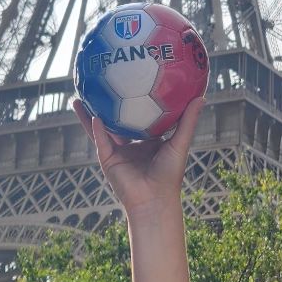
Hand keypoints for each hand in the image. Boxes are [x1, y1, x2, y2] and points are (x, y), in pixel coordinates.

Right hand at [73, 94, 204, 222]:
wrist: (154, 199)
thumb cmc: (170, 174)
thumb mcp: (179, 143)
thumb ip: (187, 121)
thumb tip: (201, 97)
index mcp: (149, 140)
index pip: (140, 116)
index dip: (135, 100)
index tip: (132, 82)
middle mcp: (131, 144)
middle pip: (117, 120)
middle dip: (108, 105)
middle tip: (101, 84)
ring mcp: (118, 151)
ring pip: (101, 128)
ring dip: (90, 114)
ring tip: (80, 98)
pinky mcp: (108, 159)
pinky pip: (99, 140)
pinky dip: (95, 129)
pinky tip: (91, 114)